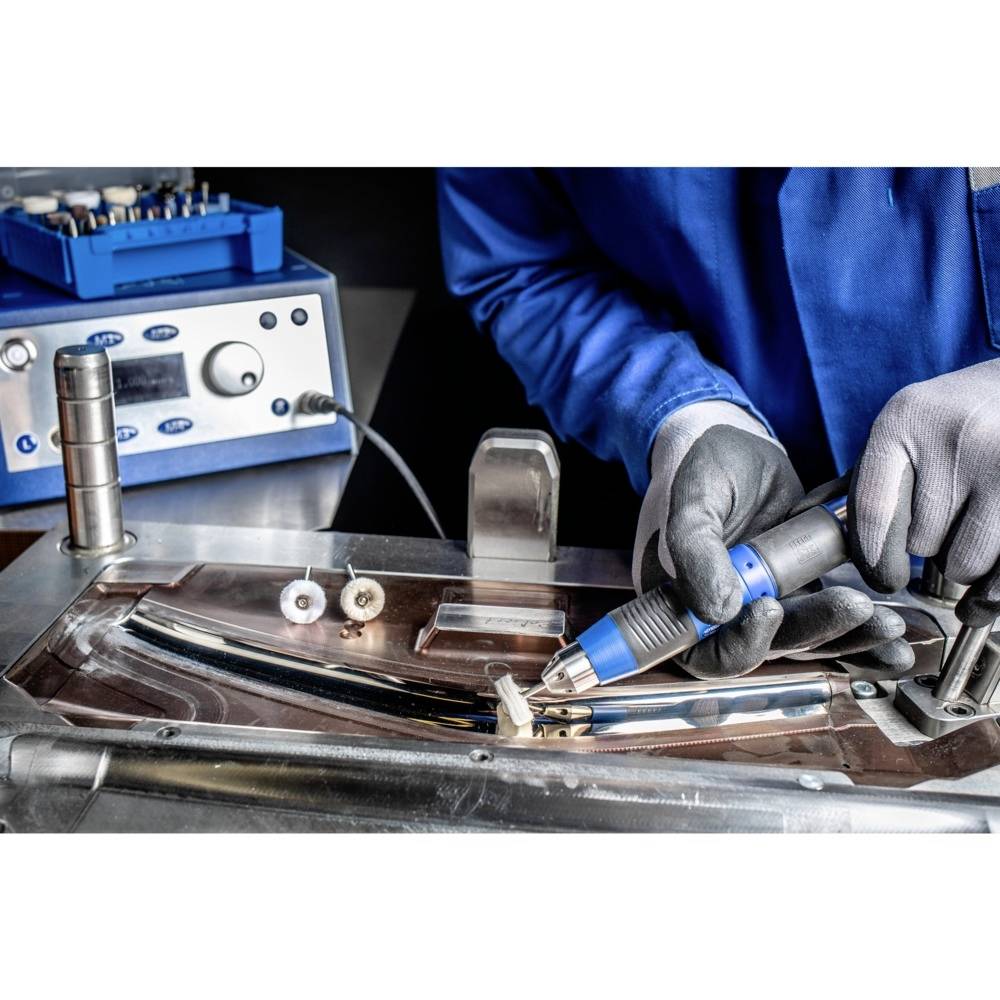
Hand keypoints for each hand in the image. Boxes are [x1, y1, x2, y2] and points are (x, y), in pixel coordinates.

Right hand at [633, 401, 912, 678]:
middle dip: (815, 632)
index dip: (741, 643)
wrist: (737, 446)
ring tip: (888, 622)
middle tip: (854, 606)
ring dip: (848, 638)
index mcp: (682, 603)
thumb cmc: (701, 467)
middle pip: (769, 648)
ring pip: (807, 640)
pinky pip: (831, 623)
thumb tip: (720, 609)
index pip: (708, 650)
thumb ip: (695, 550)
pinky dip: (864, 637)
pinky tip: (894, 641)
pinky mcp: (802, 596)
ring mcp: (765, 607)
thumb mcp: (693, 498)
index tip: (769, 609)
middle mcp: (723, 615)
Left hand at [849, 359, 999, 626]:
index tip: (884, 578)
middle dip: (931, 545)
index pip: (872, 511)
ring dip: (967, 559)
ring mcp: (999, 463)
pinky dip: (994, 580)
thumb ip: (873, 473)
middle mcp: (952, 439)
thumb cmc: (966, 414)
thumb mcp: (911, 422)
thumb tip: (805, 517)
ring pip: (963, 561)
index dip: (874, 557)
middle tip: (950, 518)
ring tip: (978, 523)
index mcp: (904, 421)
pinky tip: (992, 560)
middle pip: (919, 541)